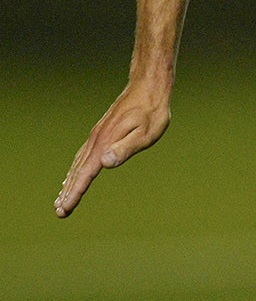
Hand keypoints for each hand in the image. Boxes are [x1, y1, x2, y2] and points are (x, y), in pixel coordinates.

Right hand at [54, 83, 170, 216]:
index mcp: (105, 143)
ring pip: (79, 164)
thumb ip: (125, 149)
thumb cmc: (152, 112)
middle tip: (60, 212)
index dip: (75, 193)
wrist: (148, 88)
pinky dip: (76, 169)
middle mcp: (97, 140)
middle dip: (68, 192)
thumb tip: (105, 163)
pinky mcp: (101, 132)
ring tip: (61, 199)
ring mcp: (97, 136)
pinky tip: (74, 174)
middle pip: (78, 171)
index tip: (64, 209)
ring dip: (70, 182)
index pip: (86, 174)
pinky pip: (83, 155)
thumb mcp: (145, 134)